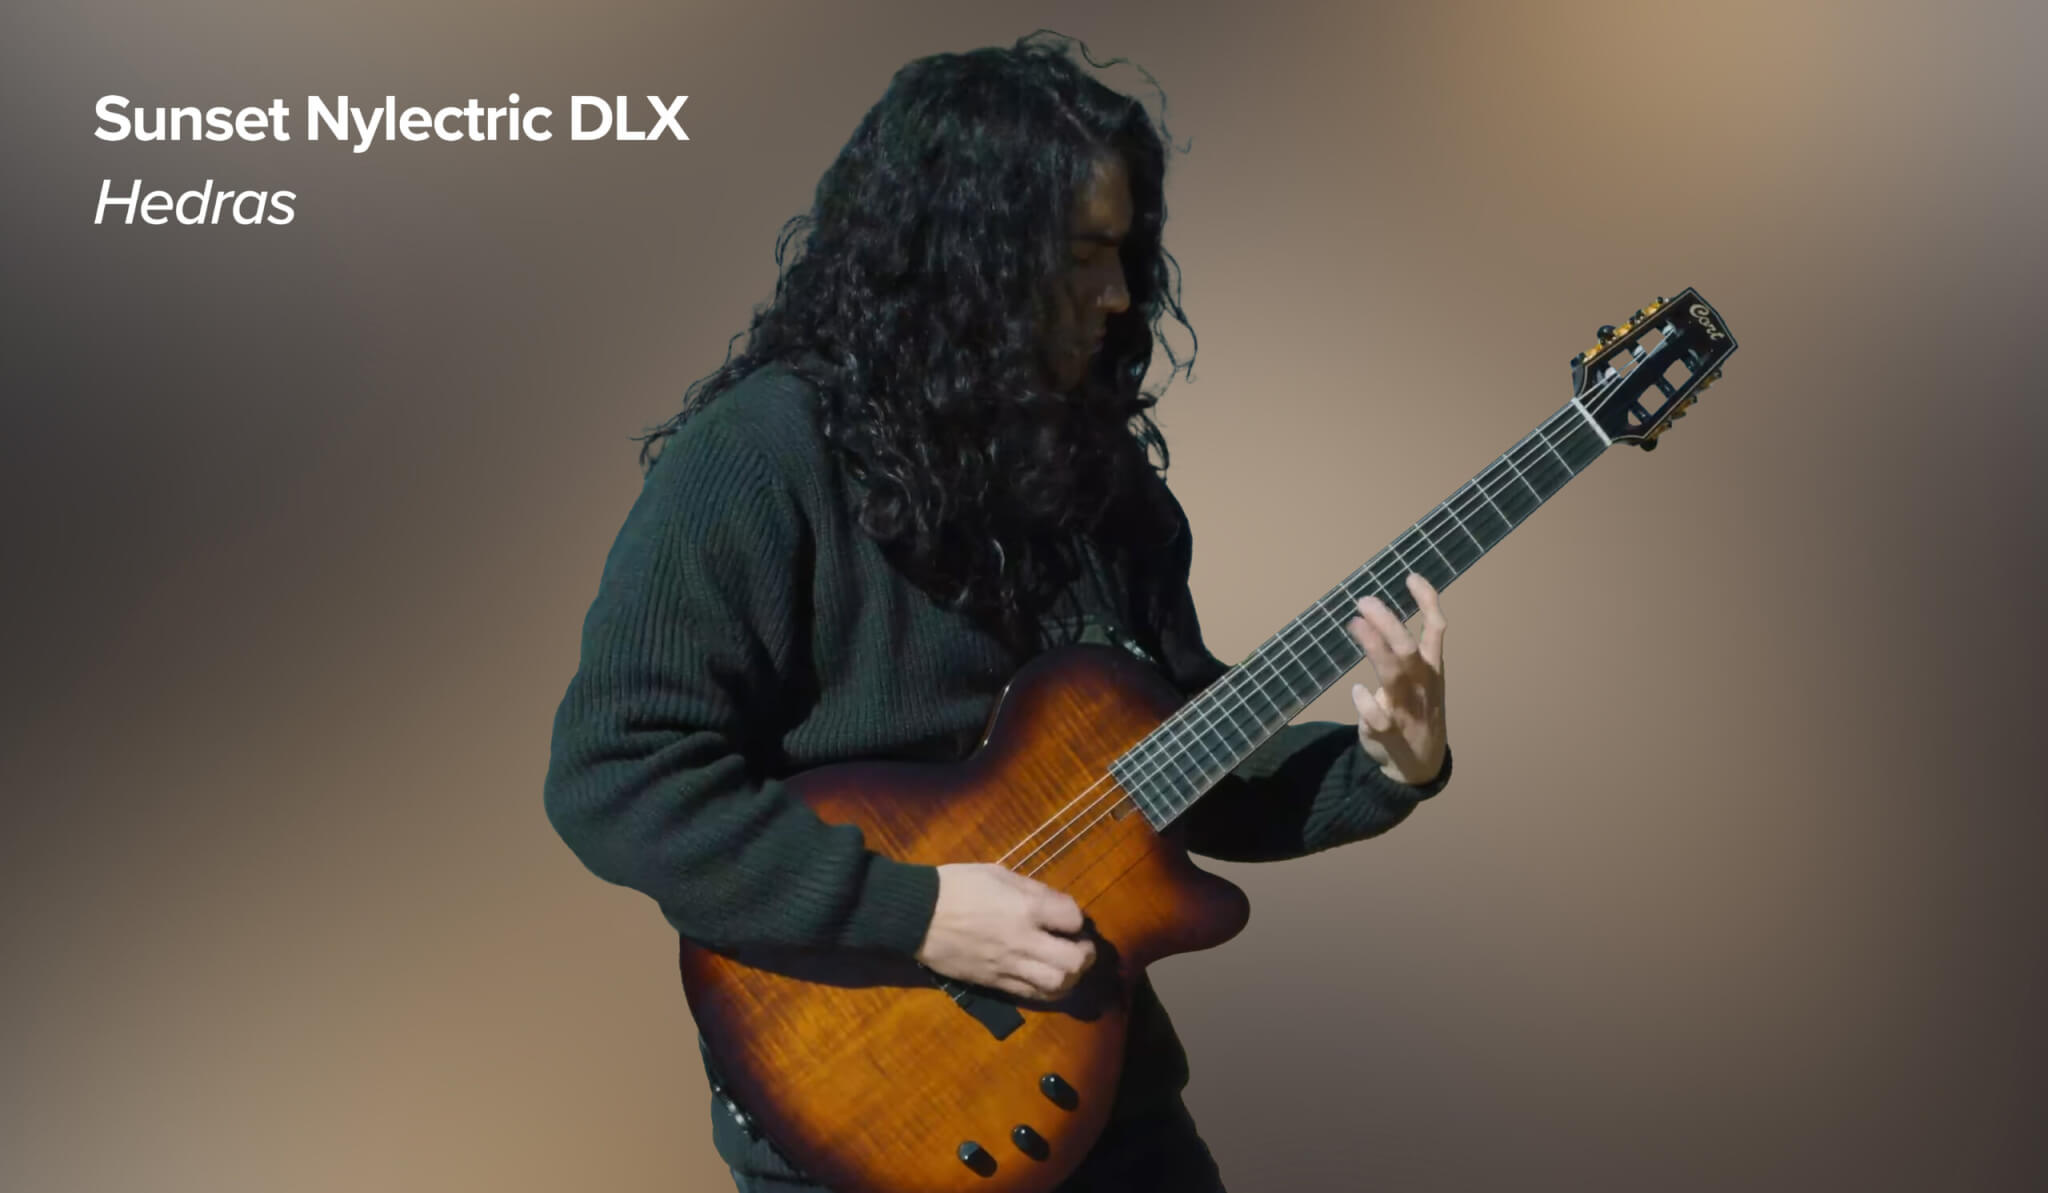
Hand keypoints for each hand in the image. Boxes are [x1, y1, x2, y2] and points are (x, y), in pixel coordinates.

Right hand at [915, 863, 1097, 1000]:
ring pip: (1057, 985)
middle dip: (1085, 954)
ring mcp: (1008, 966)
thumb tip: (1058, 907)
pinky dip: (1048, 989)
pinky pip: (1032, 994)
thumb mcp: (999, 873)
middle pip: (1074, 961)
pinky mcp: (994, 982)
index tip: (1067, 917)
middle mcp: (1023, 940)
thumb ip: (1033, 890)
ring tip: (1066, 966)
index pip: (1074, 918)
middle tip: (1080, 946)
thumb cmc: (957, 886)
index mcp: (1026, 907)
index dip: (1076, 918)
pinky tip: (1046, 978)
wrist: (916, 915)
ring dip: (1071, 977)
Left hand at [1346, 572, 1448, 785]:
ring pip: (1394, 676)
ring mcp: (1408, 710)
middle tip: (1364, 601)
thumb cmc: (1417, 708)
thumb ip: (1407, 647)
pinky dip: (1367, 702)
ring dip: (1374, 648)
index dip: (1427, 602)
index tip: (1410, 576)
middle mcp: (1423, 686)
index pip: (1436, 629)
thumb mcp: (1422, 676)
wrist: (1421, 764)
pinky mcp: (1390, 734)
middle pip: (1408, 649)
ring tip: (1354, 624)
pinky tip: (1356, 690)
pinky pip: (1379, 718)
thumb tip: (1379, 612)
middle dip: (1388, 623)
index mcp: (1432, 669)